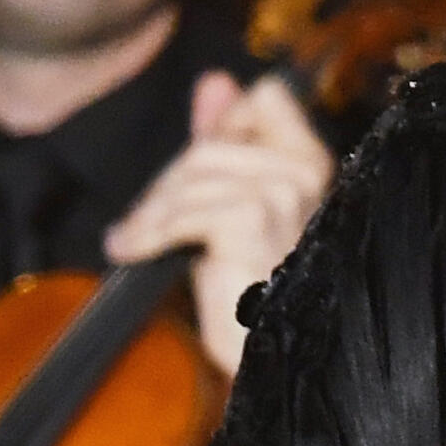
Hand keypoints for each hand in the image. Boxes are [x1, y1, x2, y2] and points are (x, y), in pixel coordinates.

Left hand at [101, 71, 333, 378]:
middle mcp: (309, 173)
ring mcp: (287, 194)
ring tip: (133, 242)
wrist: (266, 365)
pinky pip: (185, 209)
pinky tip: (132, 251)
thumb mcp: (232, 204)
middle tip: (142, 224)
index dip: (222, 128)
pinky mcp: (254, 219)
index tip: (192, 174)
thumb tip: (216, 80)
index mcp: (313, 164)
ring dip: (152, 215)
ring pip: (193, 176)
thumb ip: (226, 142)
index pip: (266, 97)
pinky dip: (150, 233)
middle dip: (167, 185)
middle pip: (211, 143)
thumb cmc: (251, 294)